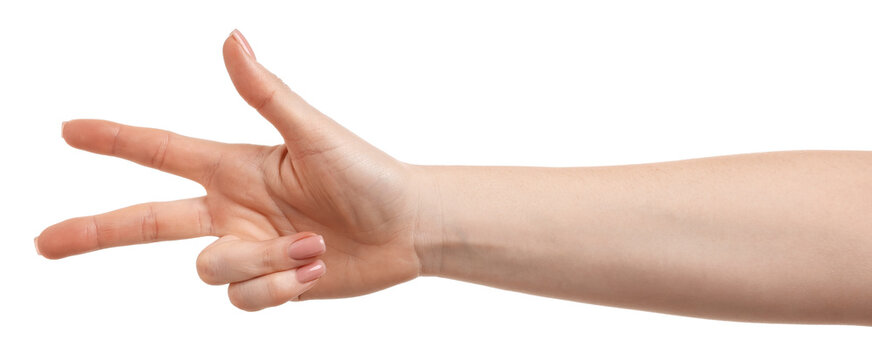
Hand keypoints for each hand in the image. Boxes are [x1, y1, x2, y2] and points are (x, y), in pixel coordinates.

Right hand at [35, 30, 433, 309]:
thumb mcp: (314, 133)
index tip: (68, 131)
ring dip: (265, 262)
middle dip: (96, 232)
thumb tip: (231, 37)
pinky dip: (281, 287)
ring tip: (313, 245)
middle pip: (148, 222)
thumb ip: (266, 94)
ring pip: (210, 271)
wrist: (408, 228)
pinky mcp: (270, 284)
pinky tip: (315, 268)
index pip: (161, 151)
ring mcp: (249, 248)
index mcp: (236, 167)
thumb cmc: (368, 173)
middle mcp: (233, 209)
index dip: (114, 141)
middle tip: (43, 244)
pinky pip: (245, 300)